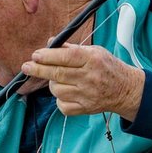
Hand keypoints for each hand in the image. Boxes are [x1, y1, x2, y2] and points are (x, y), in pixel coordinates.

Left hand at [20, 44, 144, 118]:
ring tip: (58, 79)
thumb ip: (71, 48)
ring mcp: (88, 95)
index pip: (67, 56)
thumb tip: (50, 43)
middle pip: (58, 74)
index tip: (35, 55)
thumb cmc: (107, 67)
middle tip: (26, 67)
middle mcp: (90, 77)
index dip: (48, 56)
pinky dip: (60, 99)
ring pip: (57, 90)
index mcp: (93, 59)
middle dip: (38, 70)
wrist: (126, 89)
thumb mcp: (94, 51)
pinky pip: (62, 106)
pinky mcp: (86, 109)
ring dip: (52, 84)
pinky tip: (66, 92)